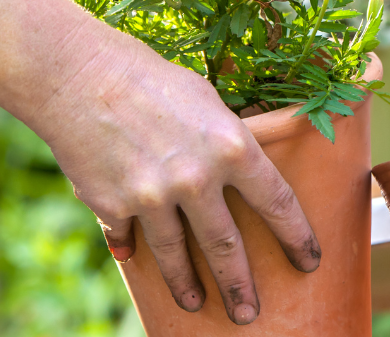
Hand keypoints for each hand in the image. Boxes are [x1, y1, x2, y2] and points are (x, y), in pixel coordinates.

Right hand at [0, 0, 318, 325]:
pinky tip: (133, 259)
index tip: (309, 261)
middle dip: (242, 287)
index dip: (297, 237)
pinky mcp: (113, 207)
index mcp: (233, 148)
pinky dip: (131, 249)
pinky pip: (128, 238)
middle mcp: (197, 179)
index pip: (278, 204)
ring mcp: (153, 198)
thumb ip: (228, 141)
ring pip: (176, 257)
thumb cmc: (152, 79)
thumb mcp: (208, 101)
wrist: (79, 76)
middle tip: (249, 314)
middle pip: (227, 248)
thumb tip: (244, 171)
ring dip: (188, 286)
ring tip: (197, 303)